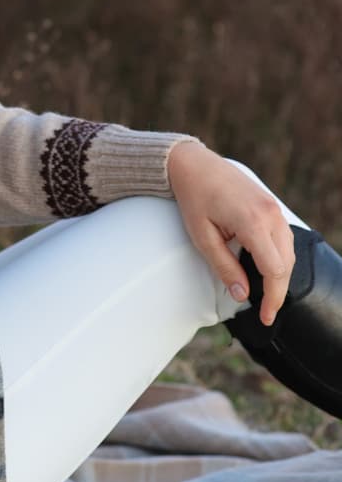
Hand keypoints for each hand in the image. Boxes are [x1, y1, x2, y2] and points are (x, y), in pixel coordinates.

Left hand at [166, 141, 295, 326]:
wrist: (195, 165)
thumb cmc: (194, 198)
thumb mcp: (202, 237)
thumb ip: (224, 267)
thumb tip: (242, 295)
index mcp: (253, 222)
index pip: (274, 270)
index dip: (272, 297)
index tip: (265, 316)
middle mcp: (270, 215)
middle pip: (286, 264)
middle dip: (277, 291)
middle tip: (266, 312)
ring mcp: (274, 208)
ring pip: (289, 252)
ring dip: (280, 276)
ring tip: (265, 295)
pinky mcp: (273, 206)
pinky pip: (284, 239)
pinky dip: (279, 258)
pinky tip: (266, 270)